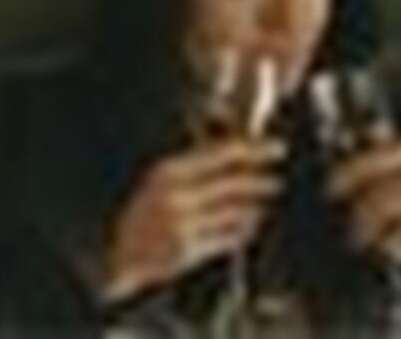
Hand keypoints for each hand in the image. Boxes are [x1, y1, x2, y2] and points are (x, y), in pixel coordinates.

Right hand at [104, 136, 284, 301]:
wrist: (122, 255)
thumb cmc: (149, 212)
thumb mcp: (165, 179)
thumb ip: (200, 162)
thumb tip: (242, 145)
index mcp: (169, 171)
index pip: (223, 153)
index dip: (255, 149)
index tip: (278, 148)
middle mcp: (176, 196)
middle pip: (234, 184)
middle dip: (260, 182)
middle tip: (276, 181)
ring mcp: (182, 225)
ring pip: (236, 213)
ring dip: (253, 209)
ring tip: (259, 207)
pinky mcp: (188, 251)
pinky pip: (230, 238)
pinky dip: (242, 232)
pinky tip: (246, 228)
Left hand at [330, 133, 400, 268]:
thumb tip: (390, 184)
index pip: (386, 150)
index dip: (352, 168)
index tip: (333, 187)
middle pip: (383, 176)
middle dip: (354, 200)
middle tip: (344, 223)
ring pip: (394, 202)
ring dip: (369, 225)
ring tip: (362, 242)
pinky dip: (396, 241)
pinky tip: (392, 252)